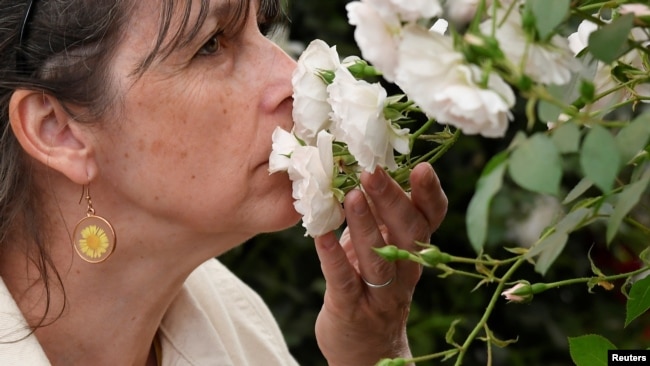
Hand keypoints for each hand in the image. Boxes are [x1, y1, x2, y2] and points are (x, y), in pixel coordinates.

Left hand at [314, 162, 446, 365]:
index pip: (430, 219)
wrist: (366, 351)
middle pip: (408, 232)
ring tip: (351, 195)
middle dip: (392, 200)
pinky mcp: (351, 308)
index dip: (430, 194)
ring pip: (378, 256)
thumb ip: (379, 218)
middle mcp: (405, 270)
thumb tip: (363, 170)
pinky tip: (321, 235)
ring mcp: (380, 292)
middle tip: (373, 171)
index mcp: (414, 250)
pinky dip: (332, 257)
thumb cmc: (372, 288)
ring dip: (365, 225)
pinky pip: (343, 280)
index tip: (422, 167)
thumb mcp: (383, 251)